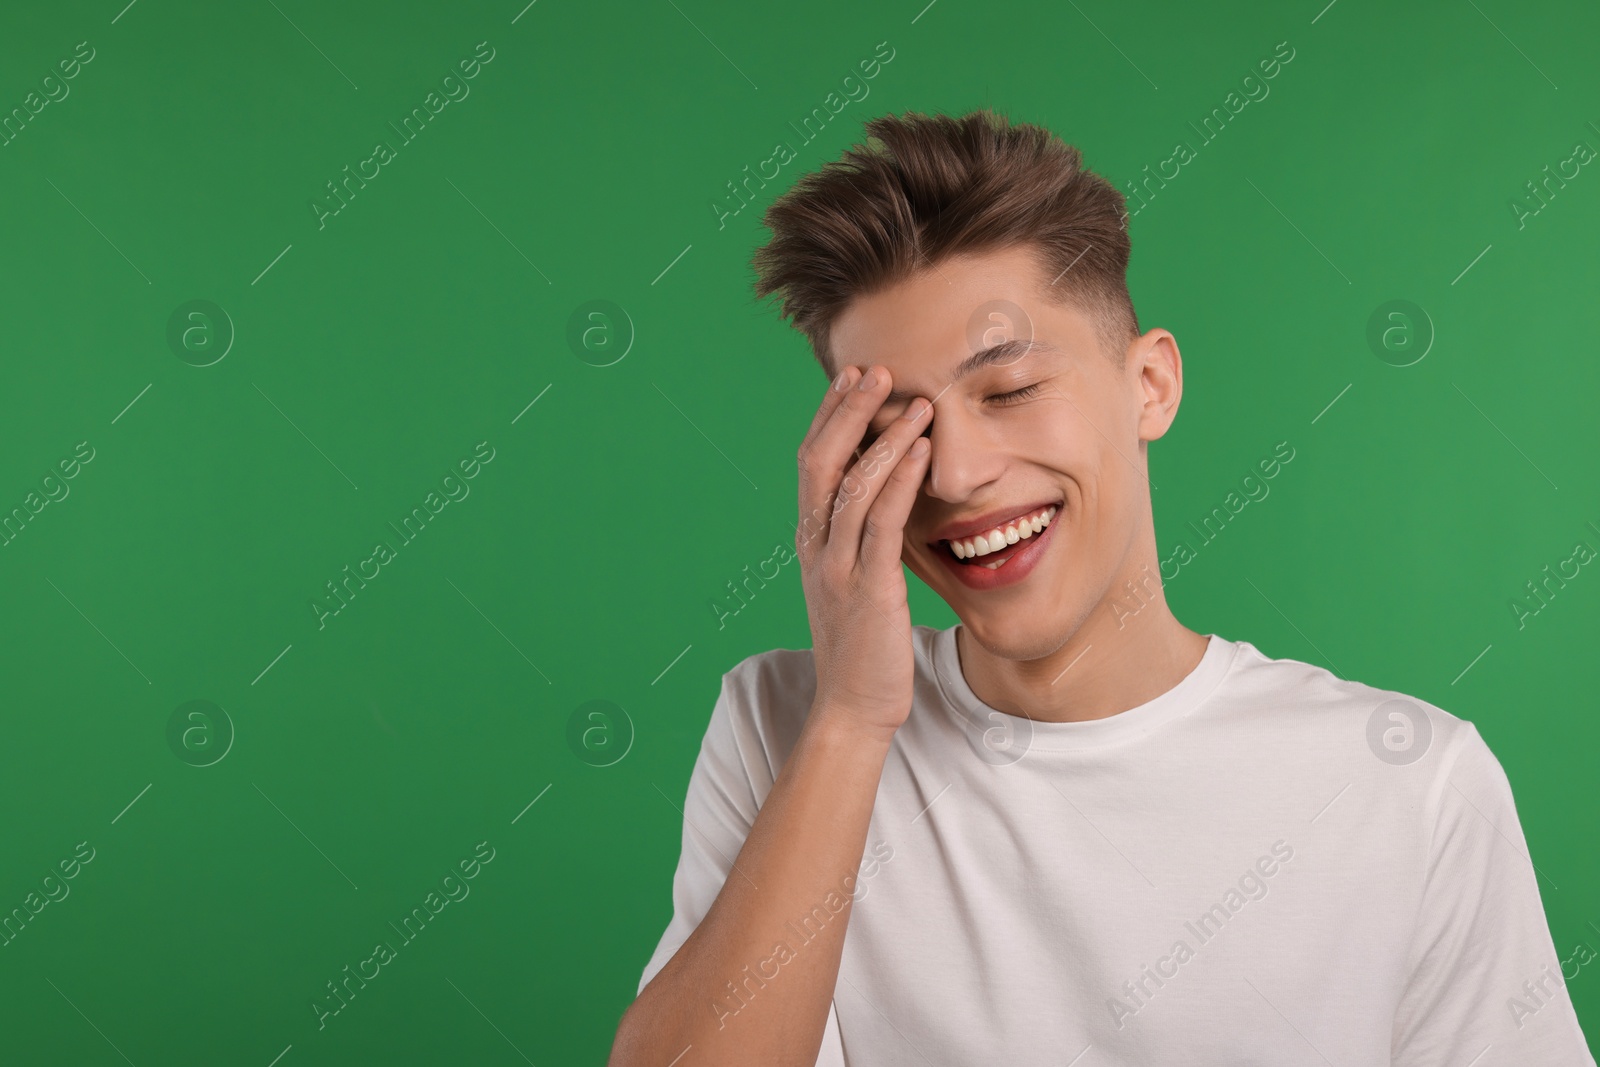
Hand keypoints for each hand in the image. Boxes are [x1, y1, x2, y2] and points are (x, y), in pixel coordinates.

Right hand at [794, 364, 933, 740]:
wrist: (853, 706)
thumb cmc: (862, 643)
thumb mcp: (853, 579)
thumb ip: (860, 537)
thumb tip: (885, 493)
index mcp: (810, 541)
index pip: (812, 462)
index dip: (829, 415)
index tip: (852, 376)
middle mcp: (815, 547)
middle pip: (819, 461)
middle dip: (847, 411)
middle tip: (875, 369)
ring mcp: (837, 568)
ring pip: (851, 486)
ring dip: (883, 436)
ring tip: (913, 400)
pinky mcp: (869, 589)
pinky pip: (881, 523)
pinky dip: (900, 480)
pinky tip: (921, 451)